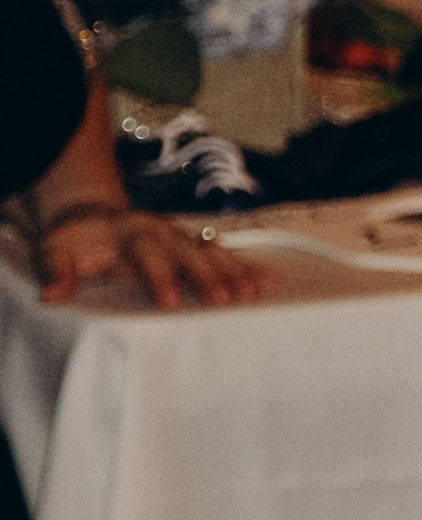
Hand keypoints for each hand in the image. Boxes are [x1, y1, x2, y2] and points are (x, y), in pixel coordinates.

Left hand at [36, 202, 260, 310]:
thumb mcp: (53, 250)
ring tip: (255, 293)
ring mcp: (180, 236)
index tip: (171, 302)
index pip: (147, 253)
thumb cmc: (74, 241)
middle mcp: (161, 230)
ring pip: (213, 251)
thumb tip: (52, 295)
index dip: (160, 276)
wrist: (91, 217)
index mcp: (129, 231)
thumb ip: (55, 271)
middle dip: (210, 276)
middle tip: (227, 300)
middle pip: (190, 251)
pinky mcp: (192, 245)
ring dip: (235, 272)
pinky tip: (271, 280)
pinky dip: (248, 267)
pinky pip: (225, 254)